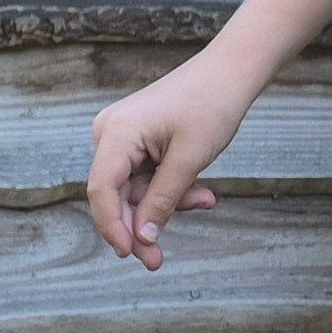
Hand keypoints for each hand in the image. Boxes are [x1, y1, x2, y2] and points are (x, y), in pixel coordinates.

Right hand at [85, 56, 250, 269]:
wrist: (229, 72)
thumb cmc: (211, 105)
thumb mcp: (189, 161)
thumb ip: (162, 201)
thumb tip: (142, 239)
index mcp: (116, 133)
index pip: (101, 191)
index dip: (112, 227)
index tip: (131, 254)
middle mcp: (109, 133)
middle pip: (114, 194)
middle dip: (142, 223)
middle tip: (158, 260)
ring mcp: (121, 136)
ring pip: (133, 189)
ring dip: (165, 203)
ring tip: (205, 200)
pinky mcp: (135, 139)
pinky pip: (144, 176)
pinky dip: (168, 188)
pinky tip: (199, 191)